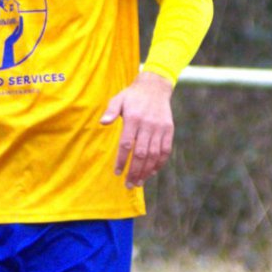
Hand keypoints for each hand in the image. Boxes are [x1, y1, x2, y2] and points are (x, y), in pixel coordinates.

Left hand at [100, 72, 174, 188]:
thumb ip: (110, 111)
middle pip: (141, 153)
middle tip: (129, 184)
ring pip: (154, 154)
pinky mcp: (169, 130)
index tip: (117, 173)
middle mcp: (148, 125)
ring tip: (139, 182)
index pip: (127, 144)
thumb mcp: (118, 99)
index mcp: (133, 119)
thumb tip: (103, 122)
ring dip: (147, 171)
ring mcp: (160, 128)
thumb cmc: (132, 96)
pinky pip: (166, 150)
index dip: (122, 160)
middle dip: (135, 171)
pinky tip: (152, 172)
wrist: (155, 86)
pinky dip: (160, 163)